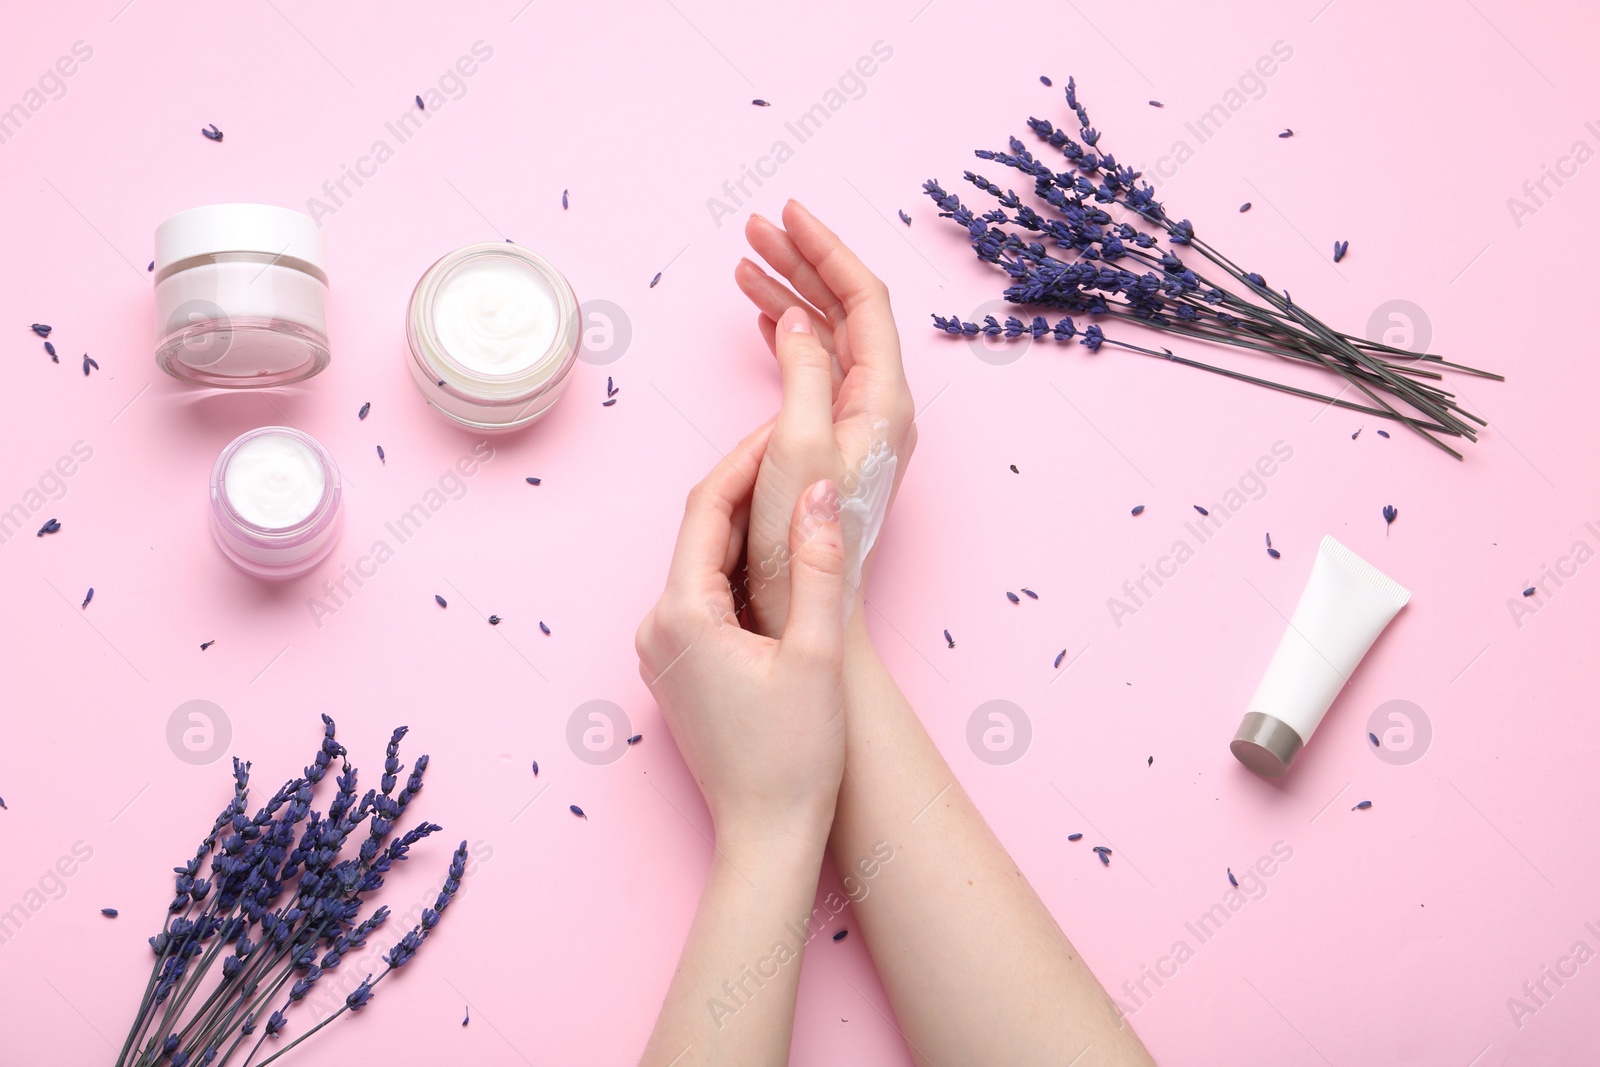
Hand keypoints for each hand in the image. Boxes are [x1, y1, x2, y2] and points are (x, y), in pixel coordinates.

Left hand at [635, 422, 849, 848]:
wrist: (767, 837)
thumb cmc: (794, 757)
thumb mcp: (817, 654)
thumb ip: (816, 565)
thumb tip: (819, 490)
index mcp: (680, 614)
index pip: (707, 508)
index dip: (747, 460)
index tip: (786, 426)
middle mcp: (657, 625)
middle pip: (702, 531)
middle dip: (750, 488)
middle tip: (802, 449)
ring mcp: (663, 649)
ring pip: (704, 563)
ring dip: (748, 528)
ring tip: (801, 493)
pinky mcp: (679, 669)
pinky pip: (706, 597)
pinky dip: (742, 569)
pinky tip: (782, 559)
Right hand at [733, 200, 916, 638]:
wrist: (807, 608)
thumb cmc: (800, 540)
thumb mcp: (797, 448)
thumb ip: (803, 372)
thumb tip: (799, 313)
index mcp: (883, 400)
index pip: (864, 299)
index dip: (826, 249)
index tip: (788, 213)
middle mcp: (880, 405)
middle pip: (847, 310)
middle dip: (802, 262)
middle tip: (755, 228)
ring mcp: (860, 422)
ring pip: (828, 335)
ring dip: (790, 294)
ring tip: (745, 264)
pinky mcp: (836, 440)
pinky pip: (816, 366)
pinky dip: (788, 335)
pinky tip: (764, 318)